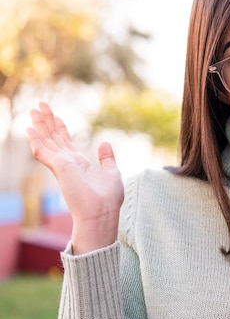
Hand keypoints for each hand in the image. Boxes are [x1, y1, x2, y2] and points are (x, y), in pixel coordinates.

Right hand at [27, 102, 123, 253]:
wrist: (101, 213)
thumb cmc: (108, 199)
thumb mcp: (112, 173)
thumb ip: (107, 158)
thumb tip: (105, 143)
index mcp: (79, 163)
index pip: (67, 142)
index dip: (61, 128)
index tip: (56, 116)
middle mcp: (68, 163)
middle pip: (54, 138)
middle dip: (47, 121)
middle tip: (40, 105)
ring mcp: (61, 165)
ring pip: (47, 141)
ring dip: (40, 125)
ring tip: (34, 110)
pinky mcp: (59, 167)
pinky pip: (43, 151)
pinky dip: (36, 140)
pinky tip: (30, 129)